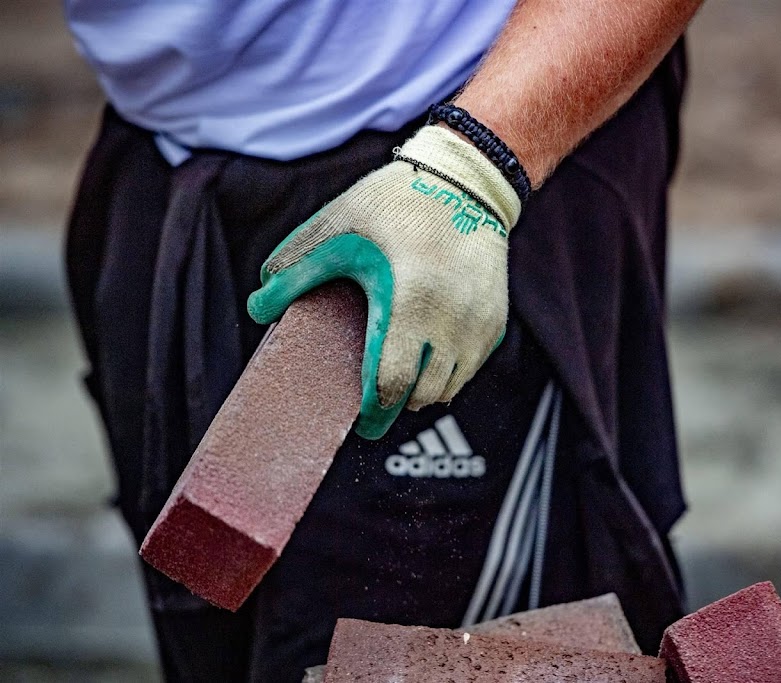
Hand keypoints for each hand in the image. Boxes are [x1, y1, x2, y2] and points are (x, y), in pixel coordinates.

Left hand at [247, 126, 521, 438]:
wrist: (467, 181)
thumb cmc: (399, 201)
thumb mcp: (339, 225)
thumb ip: (296, 269)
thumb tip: (258, 309)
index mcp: (410, 300)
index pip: (391, 382)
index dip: (373, 411)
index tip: (361, 422)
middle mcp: (452, 319)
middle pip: (423, 395)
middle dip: (396, 403)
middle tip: (374, 398)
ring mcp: (479, 323)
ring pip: (450, 387)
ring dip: (423, 390)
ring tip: (400, 374)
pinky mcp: (496, 320)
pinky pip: (470, 368)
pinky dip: (449, 372)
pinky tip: (428, 351)